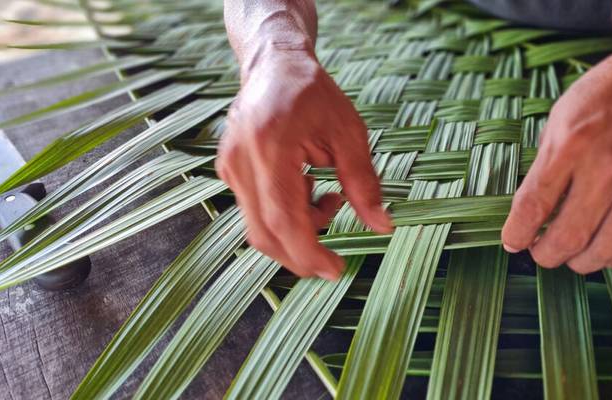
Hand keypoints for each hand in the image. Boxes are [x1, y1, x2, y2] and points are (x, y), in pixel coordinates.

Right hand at [217, 46, 391, 279]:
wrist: (275, 66)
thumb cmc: (314, 94)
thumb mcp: (349, 133)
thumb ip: (364, 183)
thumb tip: (382, 226)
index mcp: (270, 146)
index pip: (283, 218)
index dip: (308, 253)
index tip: (335, 270)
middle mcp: (241, 161)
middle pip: (264, 233)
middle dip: (300, 255)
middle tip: (333, 259)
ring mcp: (230, 167)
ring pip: (258, 226)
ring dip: (296, 232)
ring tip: (328, 200)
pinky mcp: (229, 171)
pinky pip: (255, 211)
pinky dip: (285, 216)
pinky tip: (309, 191)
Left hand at [501, 23, 611, 272]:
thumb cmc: (608, 95)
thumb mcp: (561, 117)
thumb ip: (545, 165)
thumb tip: (528, 212)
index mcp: (573, 143)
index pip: (534, 205)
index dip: (517, 233)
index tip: (513, 242)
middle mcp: (609, 166)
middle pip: (569, 237)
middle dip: (546, 255)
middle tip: (541, 253)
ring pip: (607, 250)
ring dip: (582, 263)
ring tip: (573, 254)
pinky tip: (610, 252)